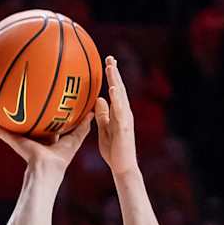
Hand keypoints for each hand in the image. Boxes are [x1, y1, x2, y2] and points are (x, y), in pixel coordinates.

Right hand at [0, 105, 93, 174]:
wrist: (47, 169)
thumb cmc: (61, 158)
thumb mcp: (75, 139)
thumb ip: (84, 126)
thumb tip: (93, 111)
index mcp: (46, 139)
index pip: (44, 124)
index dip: (44, 113)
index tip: (43, 102)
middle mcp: (32, 139)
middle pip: (26, 123)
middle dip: (22, 112)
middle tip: (17, 97)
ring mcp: (21, 140)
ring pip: (10, 127)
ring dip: (2, 118)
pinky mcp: (14, 142)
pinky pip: (2, 133)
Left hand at [94, 55, 136, 174]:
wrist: (122, 166)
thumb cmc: (113, 150)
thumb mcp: (105, 129)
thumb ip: (102, 115)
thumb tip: (98, 99)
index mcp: (118, 113)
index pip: (115, 91)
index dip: (111, 77)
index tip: (107, 63)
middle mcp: (124, 113)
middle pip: (120, 89)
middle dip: (114, 73)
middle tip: (109, 58)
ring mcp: (125, 119)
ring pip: (121, 97)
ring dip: (116, 81)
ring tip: (110, 68)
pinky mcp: (124, 127)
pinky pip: (120, 111)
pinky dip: (117, 99)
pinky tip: (113, 89)